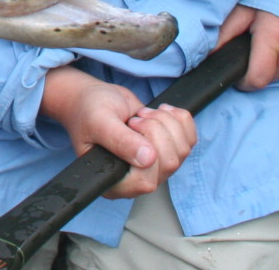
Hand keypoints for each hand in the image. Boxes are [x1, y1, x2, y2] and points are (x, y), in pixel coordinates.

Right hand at [42, 67, 196, 197]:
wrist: (95, 97)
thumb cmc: (88, 110)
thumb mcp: (98, 121)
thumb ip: (120, 140)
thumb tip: (147, 159)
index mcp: (114, 181)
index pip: (146, 181)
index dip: (148, 153)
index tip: (132, 127)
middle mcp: (137, 179)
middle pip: (168, 164)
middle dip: (156, 130)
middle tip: (135, 119)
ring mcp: (155, 166)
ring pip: (181, 150)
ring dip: (165, 122)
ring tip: (142, 115)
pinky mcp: (168, 150)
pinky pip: (190, 139)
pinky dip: (179, 119)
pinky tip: (160, 112)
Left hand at [218, 5, 278, 88]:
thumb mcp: (245, 9)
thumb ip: (226, 31)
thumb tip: (209, 54)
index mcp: (273, 39)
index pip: (256, 80)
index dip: (244, 81)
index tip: (239, 73)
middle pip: (267, 78)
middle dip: (258, 68)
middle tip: (257, 48)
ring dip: (274, 65)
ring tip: (274, 43)